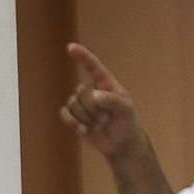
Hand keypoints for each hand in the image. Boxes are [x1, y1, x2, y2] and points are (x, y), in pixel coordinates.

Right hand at [61, 44, 145, 159]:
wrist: (121, 145)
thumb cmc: (128, 124)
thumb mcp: (126, 110)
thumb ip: (113, 100)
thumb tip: (94, 96)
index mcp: (106, 84)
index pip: (93, 67)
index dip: (82, 56)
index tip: (70, 47)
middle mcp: (92, 91)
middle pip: (81, 92)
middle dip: (93, 109)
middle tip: (107, 119)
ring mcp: (82, 104)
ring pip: (73, 104)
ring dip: (86, 118)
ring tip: (99, 125)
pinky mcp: (75, 117)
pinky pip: (65, 114)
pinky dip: (73, 122)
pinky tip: (84, 130)